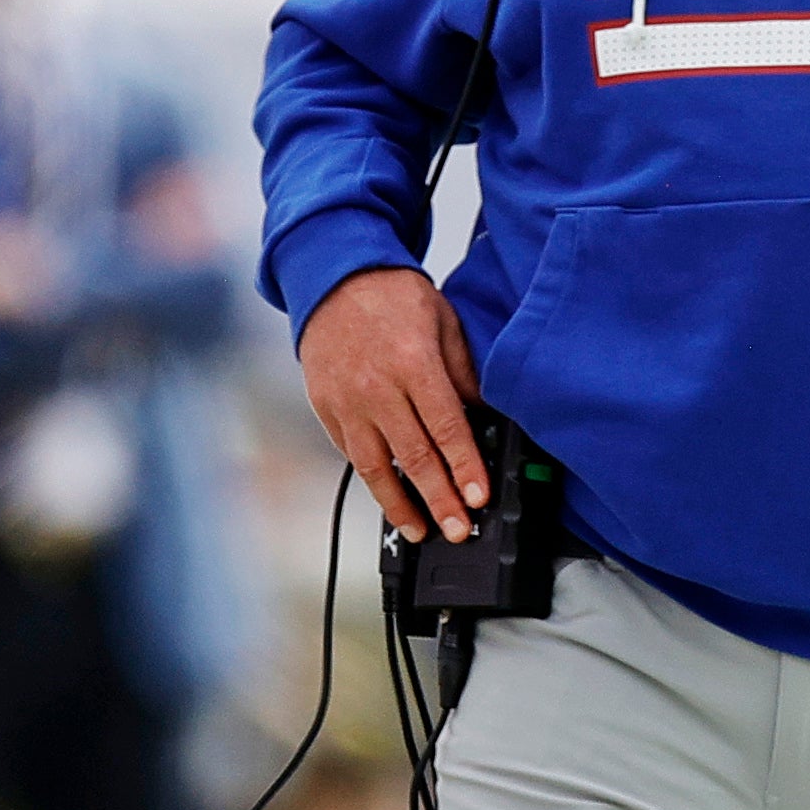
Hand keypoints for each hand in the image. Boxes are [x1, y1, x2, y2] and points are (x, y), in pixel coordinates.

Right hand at [300, 266, 484, 542]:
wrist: (334, 278)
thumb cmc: (394, 297)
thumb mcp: (443, 322)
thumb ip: (463, 372)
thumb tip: (483, 415)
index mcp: (412, 362)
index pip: (445, 426)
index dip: (464, 467)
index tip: (478, 497)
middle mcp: (376, 387)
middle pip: (414, 456)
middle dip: (439, 500)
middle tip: (458, 530)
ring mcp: (347, 402)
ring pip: (376, 467)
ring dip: (400, 505)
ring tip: (422, 531)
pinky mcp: (326, 409)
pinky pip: (352, 454)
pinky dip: (374, 481)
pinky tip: (391, 499)